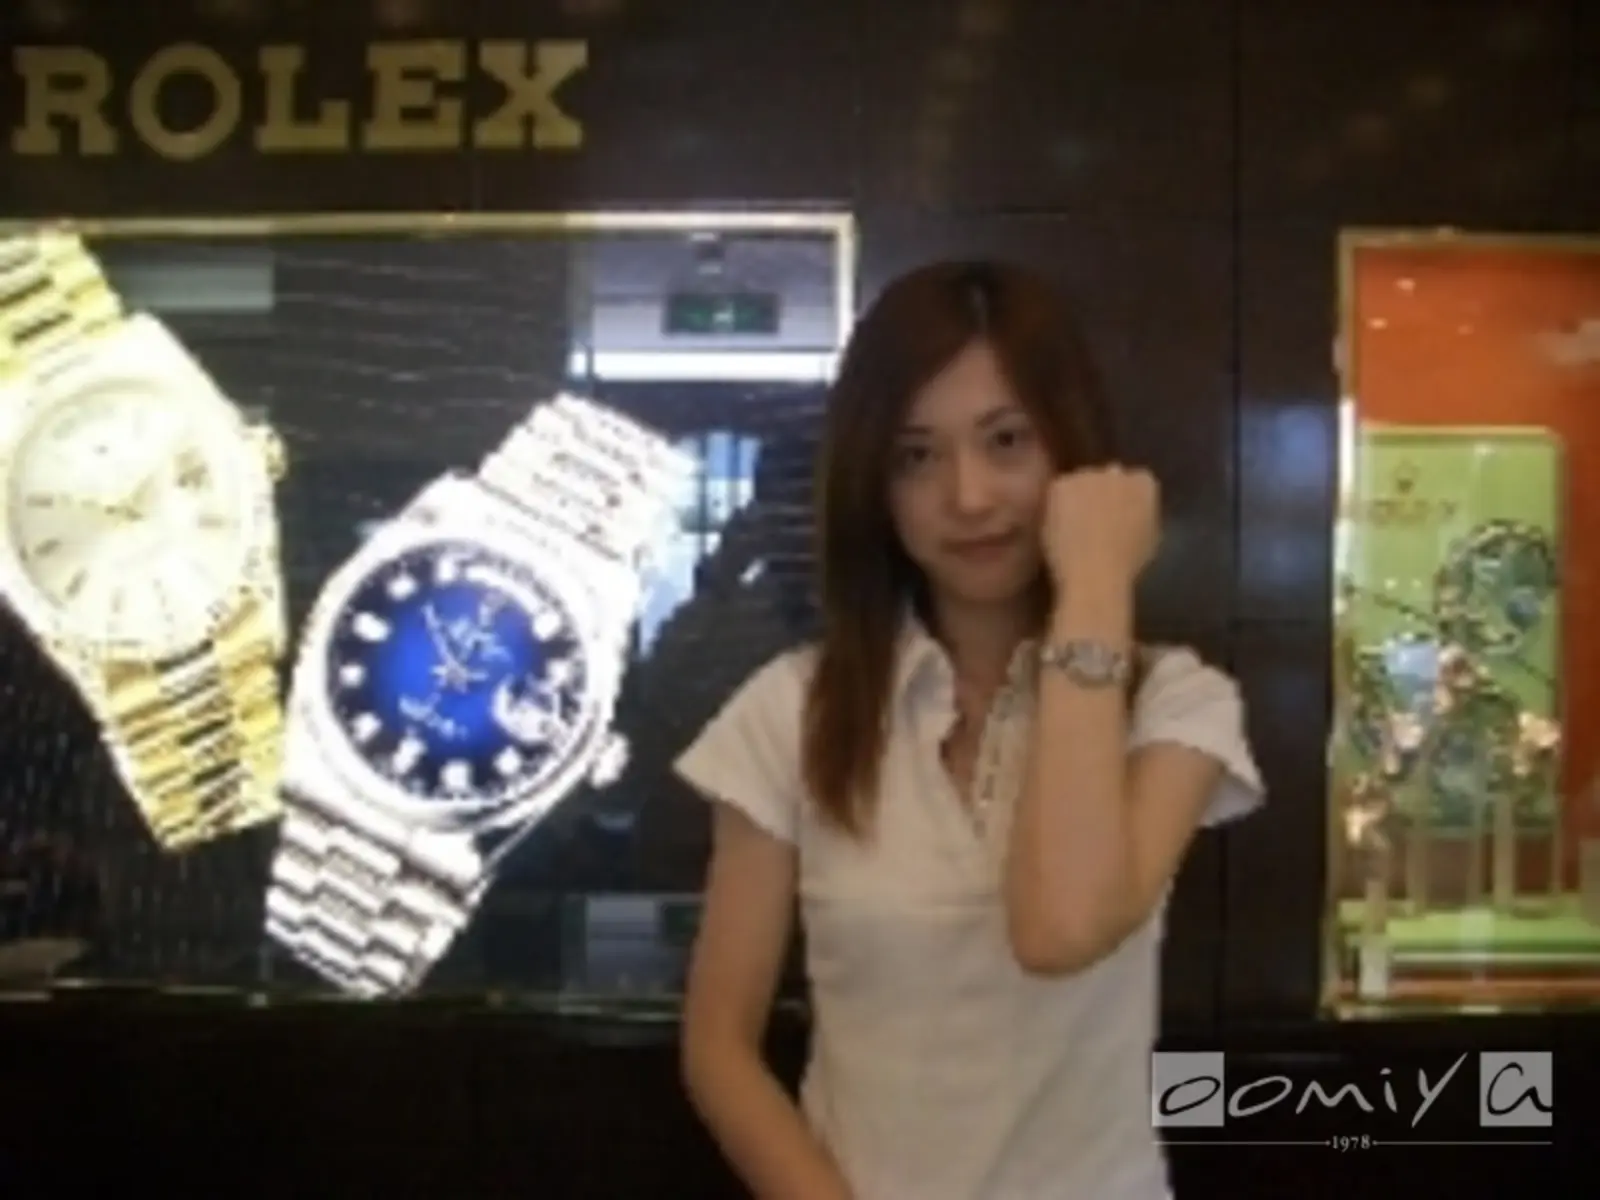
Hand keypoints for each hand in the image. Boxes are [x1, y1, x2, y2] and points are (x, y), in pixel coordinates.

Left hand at [1041, 464, 1159, 590]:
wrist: (1095, 574)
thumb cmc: (1127, 566)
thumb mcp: (1149, 538)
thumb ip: (1141, 515)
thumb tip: (1133, 510)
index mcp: (1145, 484)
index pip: (1135, 481)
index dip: (1124, 498)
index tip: (1117, 515)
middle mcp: (1117, 472)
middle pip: (1106, 476)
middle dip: (1100, 492)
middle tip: (1091, 519)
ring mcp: (1087, 475)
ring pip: (1078, 482)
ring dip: (1076, 498)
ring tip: (1070, 526)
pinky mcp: (1061, 484)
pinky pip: (1057, 492)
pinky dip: (1054, 507)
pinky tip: (1056, 528)